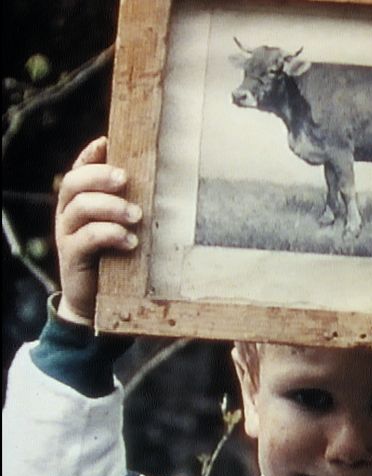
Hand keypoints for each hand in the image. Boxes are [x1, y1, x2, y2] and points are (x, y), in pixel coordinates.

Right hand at [56, 137, 141, 324]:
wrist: (96, 300)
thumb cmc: (119, 256)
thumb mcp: (127, 228)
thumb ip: (135, 206)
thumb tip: (166, 182)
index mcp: (81, 201)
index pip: (80, 170)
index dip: (90, 155)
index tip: (108, 142)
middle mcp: (69, 213)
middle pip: (75, 183)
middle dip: (100, 176)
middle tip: (125, 179)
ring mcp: (67, 235)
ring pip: (80, 208)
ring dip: (110, 206)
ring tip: (136, 215)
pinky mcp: (72, 257)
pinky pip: (85, 239)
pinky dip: (108, 235)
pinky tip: (130, 241)